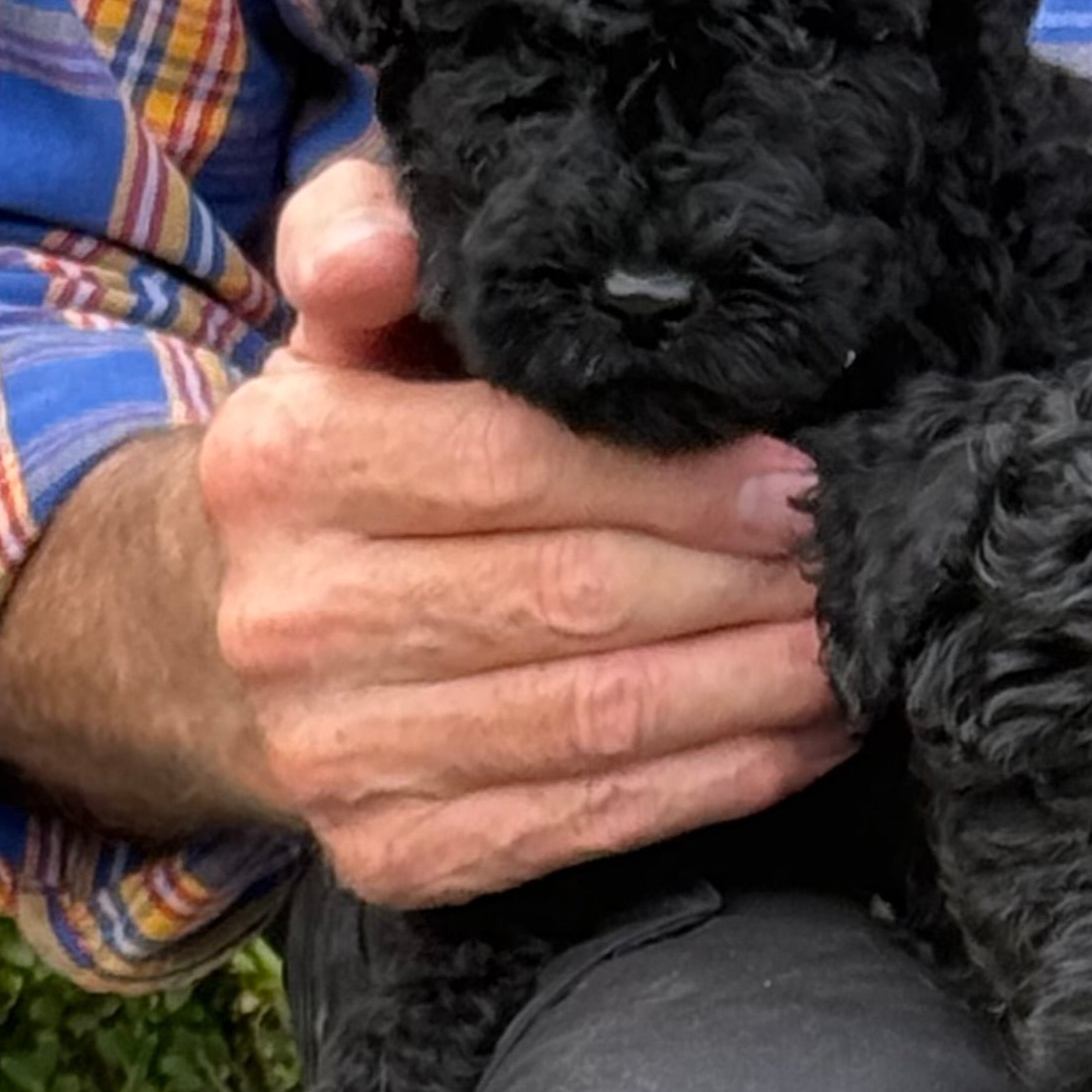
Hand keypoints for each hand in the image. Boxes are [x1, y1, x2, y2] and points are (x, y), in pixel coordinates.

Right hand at [196, 152, 850, 904]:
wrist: (235, 625)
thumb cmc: (359, 442)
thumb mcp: (353, 321)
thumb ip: (371, 234)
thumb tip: (387, 244)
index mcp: (284, 462)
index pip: (517, 465)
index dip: (679, 478)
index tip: (799, 476)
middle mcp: (290, 619)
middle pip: (575, 602)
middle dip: (743, 582)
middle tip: (856, 559)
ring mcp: (336, 755)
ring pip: (597, 722)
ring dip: (757, 688)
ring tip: (856, 643)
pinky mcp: (392, 857)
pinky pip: (590, 822)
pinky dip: (722, 778)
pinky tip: (806, 733)